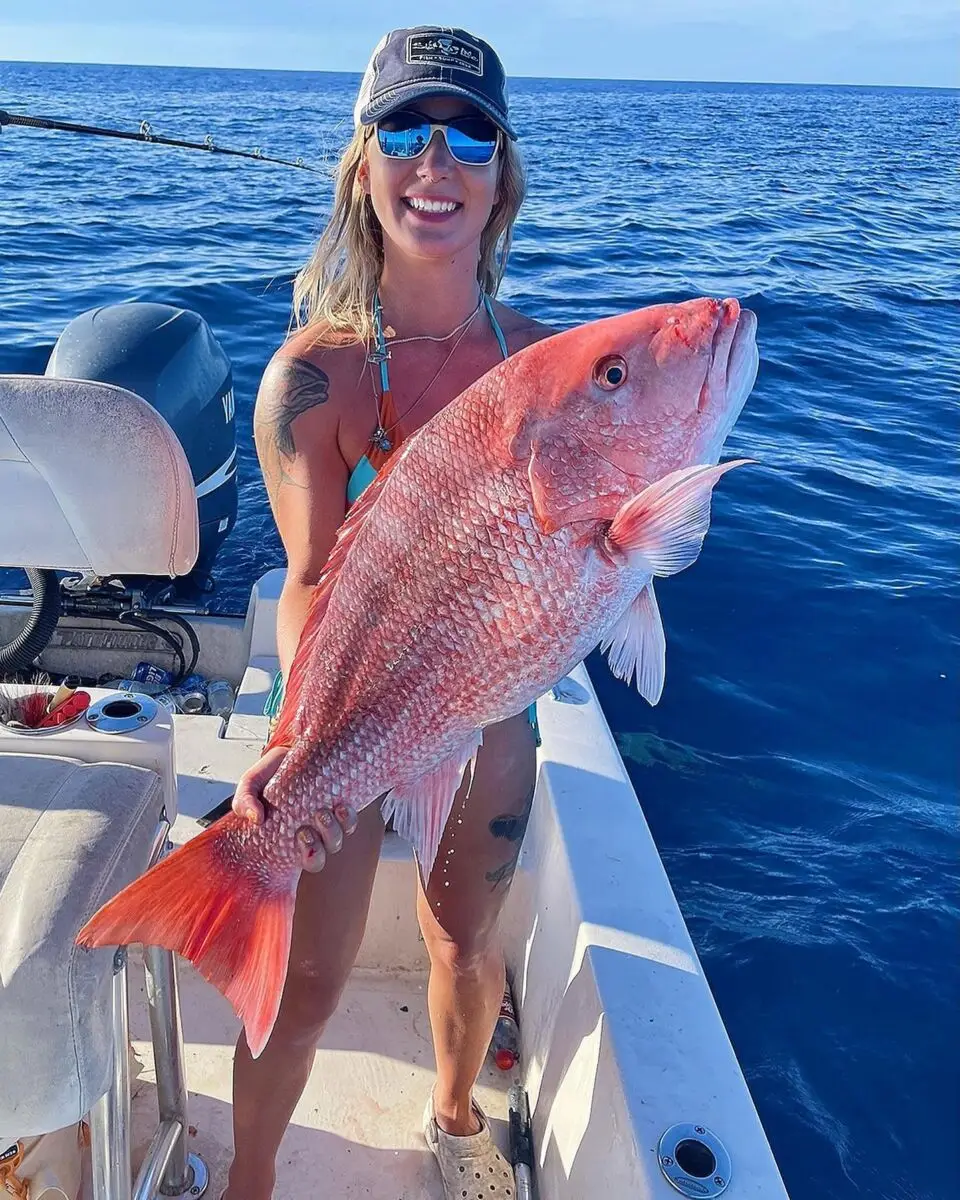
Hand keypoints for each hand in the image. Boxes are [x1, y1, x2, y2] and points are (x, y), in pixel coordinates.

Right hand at [232, 744, 357, 871]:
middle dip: (315, 851)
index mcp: (287, 838)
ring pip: (336, 841)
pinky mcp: (339, 805)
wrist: (291, 750)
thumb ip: (245, 801)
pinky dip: (348, 818)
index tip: (299, 838)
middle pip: (319, 859)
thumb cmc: (271, 774)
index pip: (299, 861)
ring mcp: (326, 821)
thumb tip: (256, 819)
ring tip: (322, 813)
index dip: (306, 857)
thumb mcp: (250, 785)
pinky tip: (341, 806)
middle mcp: (310, 834)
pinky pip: (350, 822)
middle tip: (304, 830)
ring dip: (332, 832)